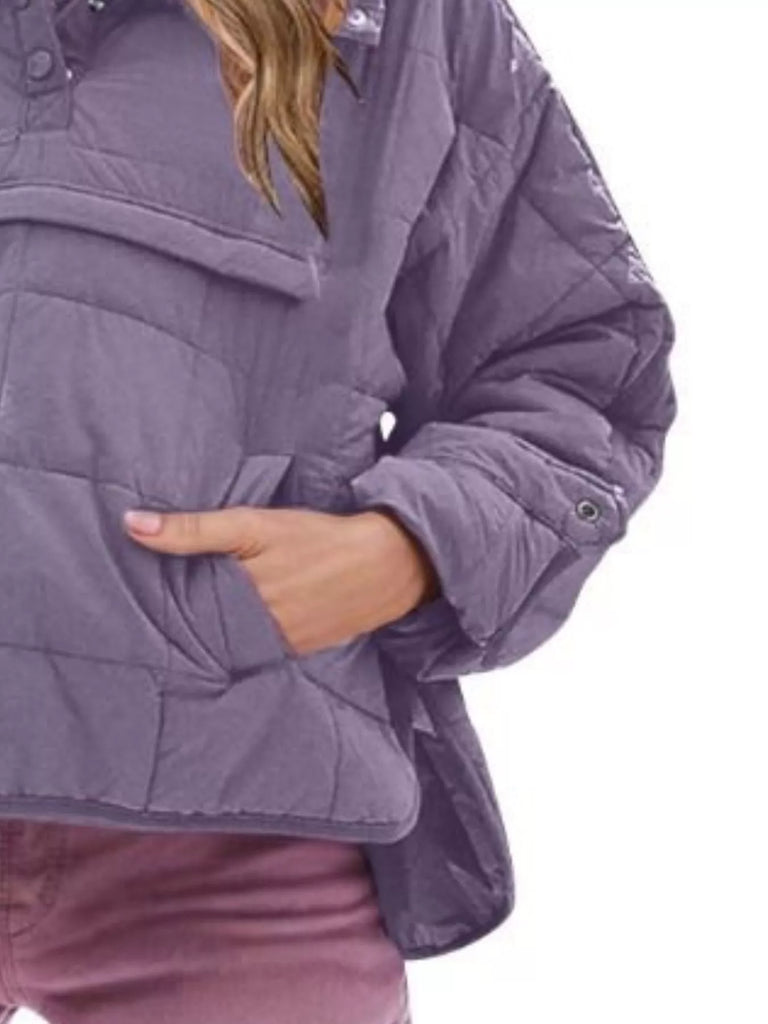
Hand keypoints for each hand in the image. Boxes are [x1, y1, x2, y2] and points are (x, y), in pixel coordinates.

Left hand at [122, 504, 439, 656]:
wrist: (387, 564)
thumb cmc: (319, 537)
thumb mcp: (255, 524)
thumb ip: (193, 528)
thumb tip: (132, 524)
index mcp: (241, 596)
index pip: (182, 609)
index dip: (162, 604)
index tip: (142, 599)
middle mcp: (257, 628)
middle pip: (204, 630)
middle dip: (186, 621)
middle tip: (163, 612)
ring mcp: (279, 645)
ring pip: (230, 643)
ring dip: (215, 633)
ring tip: (199, 620)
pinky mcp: (298, 651)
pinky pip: (259, 650)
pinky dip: (245, 640)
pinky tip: (237, 627)